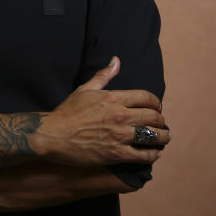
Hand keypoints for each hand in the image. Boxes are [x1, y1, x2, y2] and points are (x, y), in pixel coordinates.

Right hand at [32, 57, 168, 166]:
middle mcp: (120, 116)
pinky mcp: (115, 154)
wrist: (52, 135)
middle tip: (161, 124)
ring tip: (163, 138)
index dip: (156, 103)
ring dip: (162, 137)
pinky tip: (154, 154)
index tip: (156, 107)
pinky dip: (152, 155)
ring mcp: (119, 136)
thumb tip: (116, 60)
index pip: (147, 97)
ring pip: (152, 136)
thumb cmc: (67, 112)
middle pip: (153, 117)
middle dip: (160, 120)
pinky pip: (142, 155)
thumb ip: (104, 75)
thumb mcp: (85, 89)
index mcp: (113, 98)